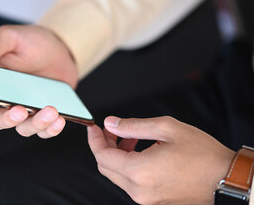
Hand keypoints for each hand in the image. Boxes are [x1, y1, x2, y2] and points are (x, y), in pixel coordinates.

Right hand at [0, 25, 77, 137]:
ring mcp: (27, 110)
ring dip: (36, 124)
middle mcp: (7, 100)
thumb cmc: (32, 42)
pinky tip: (60, 120)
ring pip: (24, 128)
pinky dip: (51, 129)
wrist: (62, 48)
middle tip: (20, 110)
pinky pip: (45, 130)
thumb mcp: (12, 37)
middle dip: (8, 119)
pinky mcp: (46, 115)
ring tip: (51, 110)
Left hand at [87, 116, 234, 204]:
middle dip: (104, 145)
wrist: (227, 180)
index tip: (93, 127)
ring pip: (117, 175)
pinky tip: (140, 150)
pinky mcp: (153, 201)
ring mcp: (146, 199)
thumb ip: (133, 126)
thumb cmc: (202, 154)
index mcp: (139, 171)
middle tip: (112, 129)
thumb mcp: (166, 129)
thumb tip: (110, 123)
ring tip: (130, 137)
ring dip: (117, 155)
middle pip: (106, 167)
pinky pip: (131, 182)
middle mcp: (139, 190)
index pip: (102, 156)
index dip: (94, 139)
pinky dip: (128, 165)